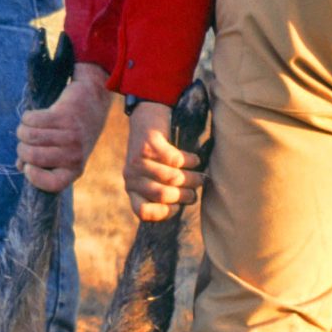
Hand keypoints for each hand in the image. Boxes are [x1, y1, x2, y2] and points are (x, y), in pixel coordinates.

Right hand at [18, 64, 109, 192]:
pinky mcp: (64, 116)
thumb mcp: (61, 153)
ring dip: (22, 131)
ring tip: (27, 128)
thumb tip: (21, 166)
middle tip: (25, 141)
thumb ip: (41, 163)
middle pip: (33, 157)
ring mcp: (71, 136)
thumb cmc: (71, 132)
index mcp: (75, 169)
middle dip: (21, 148)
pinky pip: (32, 120)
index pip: (53, 184)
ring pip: (30, 136)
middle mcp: (75, 155)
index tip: (27, 167)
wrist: (92, 101)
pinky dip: (27, 117)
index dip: (34, 177)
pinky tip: (31, 116)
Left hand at [124, 100, 203, 222]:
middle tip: (197, 188)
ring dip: (192, 178)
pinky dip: (189, 161)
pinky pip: (175, 160)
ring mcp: (137, 161)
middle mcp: (131, 178)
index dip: (165, 212)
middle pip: (163, 195)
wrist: (147, 119)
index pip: (143, 212)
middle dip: (186, 194)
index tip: (179, 206)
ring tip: (200, 176)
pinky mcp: (148, 145)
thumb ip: (164, 192)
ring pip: (171, 178)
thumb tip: (189, 203)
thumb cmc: (157, 156)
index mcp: (132, 191)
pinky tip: (194, 160)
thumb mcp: (154, 178)